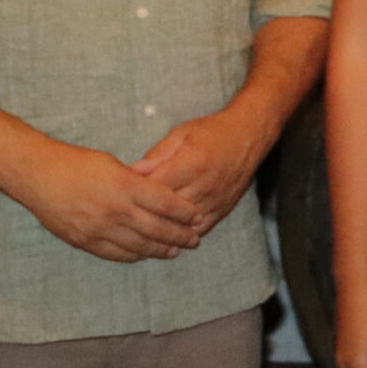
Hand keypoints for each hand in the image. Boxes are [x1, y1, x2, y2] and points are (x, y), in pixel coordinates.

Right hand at [9, 146, 203, 261]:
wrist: (39, 177)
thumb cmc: (77, 164)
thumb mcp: (113, 163)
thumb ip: (138, 180)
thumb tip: (162, 191)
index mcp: (125, 185)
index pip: (165, 203)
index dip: (184, 212)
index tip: (196, 216)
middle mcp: (116, 210)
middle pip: (158, 229)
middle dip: (180, 236)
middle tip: (194, 239)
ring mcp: (101, 229)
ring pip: (140, 246)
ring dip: (161, 250)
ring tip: (175, 251)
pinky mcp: (86, 242)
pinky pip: (118, 254)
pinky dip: (136, 255)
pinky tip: (146, 254)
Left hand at [132, 103, 272, 237]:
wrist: (247, 138)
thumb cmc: (212, 132)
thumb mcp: (181, 134)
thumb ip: (157, 155)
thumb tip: (133, 171)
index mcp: (192, 164)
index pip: (156, 187)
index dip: (135, 193)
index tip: (119, 196)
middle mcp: (204, 186)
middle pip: (166, 210)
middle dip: (143, 214)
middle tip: (123, 217)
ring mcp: (213, 201)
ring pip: (181, 225)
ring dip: (160, 229)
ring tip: (139, 231)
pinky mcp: (221, 211)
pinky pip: (197, 230)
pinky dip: (181, 234)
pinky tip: (165, 235)